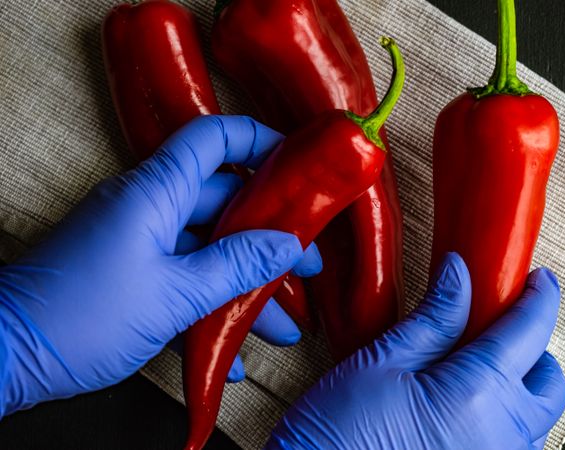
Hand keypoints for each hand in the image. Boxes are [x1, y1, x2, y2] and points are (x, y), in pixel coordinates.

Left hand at [0, 115, 320, 416]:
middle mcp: (149, 207)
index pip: (212, 139)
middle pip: (223, 202)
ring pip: (208, 248)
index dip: (259, 141)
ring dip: (245, 284)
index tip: (299, 164)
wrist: (6, 357)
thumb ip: (237, 266)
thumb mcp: (175, 295)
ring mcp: (140, 240)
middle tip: (306, 266)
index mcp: (156, 193)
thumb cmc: (85, 317)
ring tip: (281, 325)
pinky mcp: (132, 272)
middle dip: (269, 235)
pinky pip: (184, 276)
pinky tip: (230, 351)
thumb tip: (288, 246)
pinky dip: (210, 305)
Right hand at [268, 253, 564, 449]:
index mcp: (477, 396)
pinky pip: (514, 445)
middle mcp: (501, 437)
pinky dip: (503, 419)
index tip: (538, 280)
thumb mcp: (381, 361)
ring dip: (519, 387)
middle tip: (499, 327)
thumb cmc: (335, 433)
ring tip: (475, 369)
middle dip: (534, 348)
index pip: (529, 332)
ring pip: (535, 418)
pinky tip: (463, 407)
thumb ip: (433, 316)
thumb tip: (459, 273)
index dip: (539, 297)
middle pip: (549, 381)